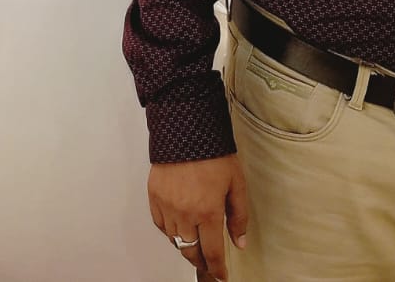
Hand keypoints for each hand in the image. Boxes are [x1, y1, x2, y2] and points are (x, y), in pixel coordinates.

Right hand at [148, 156, 248, 280]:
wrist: (187, 128)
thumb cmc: (213, 153)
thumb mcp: (236, 184)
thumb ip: (239, 216)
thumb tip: (239, 241)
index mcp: (207, 211)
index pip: (212, 252)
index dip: (218, 268)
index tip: (221, 275)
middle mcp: (184, 212)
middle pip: (190, 251)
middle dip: (201, 262)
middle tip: (208, 264)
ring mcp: (166, 205)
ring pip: (174, 240)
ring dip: (185, 247)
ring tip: (194, 246)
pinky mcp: (154, 196)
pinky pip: (159, 224)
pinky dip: (168, 232)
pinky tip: (177, 229)